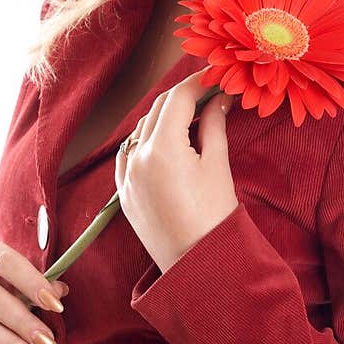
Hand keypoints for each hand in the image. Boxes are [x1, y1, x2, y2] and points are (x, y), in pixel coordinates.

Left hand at [114, 69, 238, 273]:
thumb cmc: (214, 218)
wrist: (198, 266)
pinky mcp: (123, 194)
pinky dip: (146, 142)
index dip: (199, 82)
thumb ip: (214, 126)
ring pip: (142, 131)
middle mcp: (136, 158)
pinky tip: (166, 143)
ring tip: (193, 117)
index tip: (217, 77)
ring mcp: (125, 177)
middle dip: (183, 98)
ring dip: (165, 118)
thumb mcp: (217, 165)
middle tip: (210, 93)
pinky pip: (129, 155)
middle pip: (158, 110)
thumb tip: (220, 99)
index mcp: (162, 148)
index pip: (178, 98)